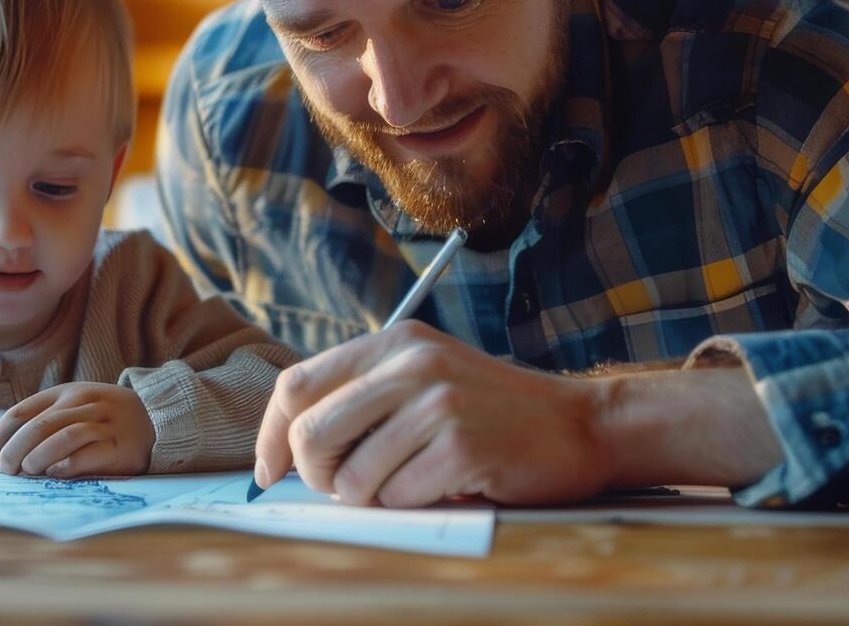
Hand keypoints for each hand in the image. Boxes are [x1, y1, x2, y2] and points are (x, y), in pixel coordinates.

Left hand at [0, 382, 153, 478]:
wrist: (157, 419)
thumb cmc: (104, 421)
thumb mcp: (74, 410)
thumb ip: (43, 425)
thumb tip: (0, 456)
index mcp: (65, 393)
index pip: (21, 412)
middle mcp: (83, 403)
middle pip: (37, 426)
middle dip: (13, 451)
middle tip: (6, 471)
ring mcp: (103, 423)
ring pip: (61, 436)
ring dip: (37, 457)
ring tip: (29, 472)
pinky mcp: (119, 445)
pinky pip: (86, 455)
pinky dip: (65, 467)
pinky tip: (56, 475)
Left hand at [253, 320, 613, 507]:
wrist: (578, 425)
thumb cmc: (489, 411)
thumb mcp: (423, 376)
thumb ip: (363, 395)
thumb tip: (286, 448)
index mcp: (392, 342)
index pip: (296, 385)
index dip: (270, 435)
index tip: (269, 471)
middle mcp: (411, 364)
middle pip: (310, 434)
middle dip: (315, 476)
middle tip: (342, 487)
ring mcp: (438, 403)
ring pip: (350, 477)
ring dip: (369, 498)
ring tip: (406, 484)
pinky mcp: (462, 446)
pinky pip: (398, 498)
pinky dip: (412, 505)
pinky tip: (443, 486)